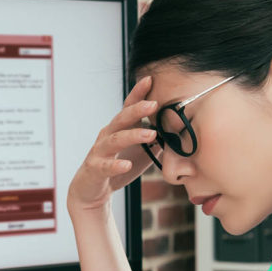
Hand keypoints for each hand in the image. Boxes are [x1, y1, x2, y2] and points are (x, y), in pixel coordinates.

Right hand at [67, 76, 160, 213]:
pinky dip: (116, 165)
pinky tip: (127, 165)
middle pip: (121, 119)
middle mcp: (107, 136)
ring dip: (132, 136)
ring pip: (114, 140)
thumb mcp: (140, 151)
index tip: (151, 79)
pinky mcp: (95, 169)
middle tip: (154, 104)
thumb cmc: (118, 165)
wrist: (92, 191)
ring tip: (150, 134)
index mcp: (119, 128)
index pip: (128, 107)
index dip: (138, 93)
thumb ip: (156, 140)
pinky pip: (105, 166)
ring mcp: (99, 152)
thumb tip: (179, 130)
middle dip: (137, 110)